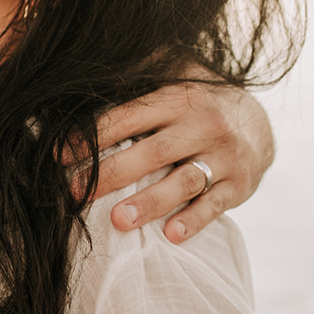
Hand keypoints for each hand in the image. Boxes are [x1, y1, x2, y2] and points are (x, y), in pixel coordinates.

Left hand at [80, 80, 273, 243]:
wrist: (255, 123)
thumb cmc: (191, 107)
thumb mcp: (169, 81)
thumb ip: (132, 80)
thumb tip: (76, 79)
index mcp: (177, 98)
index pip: (129, 117)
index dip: (92, 137)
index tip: (58, 156)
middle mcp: (202, 124)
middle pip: (153, 151)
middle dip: (112, 173)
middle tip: (75, 193)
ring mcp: (224, 156)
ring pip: (185, 180)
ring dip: (151, 202)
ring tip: (119, 220)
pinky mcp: (238, 184)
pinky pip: (215, 205)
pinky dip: (194, 220)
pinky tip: (170, 235)